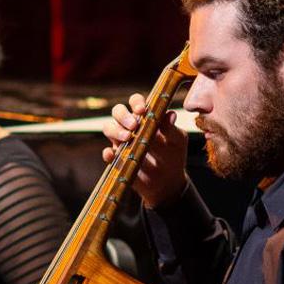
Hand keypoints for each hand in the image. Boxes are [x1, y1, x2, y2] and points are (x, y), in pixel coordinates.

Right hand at [101, 94, 186, 208]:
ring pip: (108, 128)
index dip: (136, 102)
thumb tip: (170, 115)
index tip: (142, 110)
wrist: (168, 181)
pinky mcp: (117, 159)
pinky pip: (107, 153)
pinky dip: (108, 153)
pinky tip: (114, 155)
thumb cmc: (173, 154)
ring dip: (115, 130)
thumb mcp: (176, 141)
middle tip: (134, 126)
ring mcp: (122, 141)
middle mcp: (130, 126)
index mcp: (145, 117)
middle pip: (118, 111)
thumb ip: (171, 129)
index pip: (135, 102)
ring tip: (128, 138)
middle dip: (123, 116)